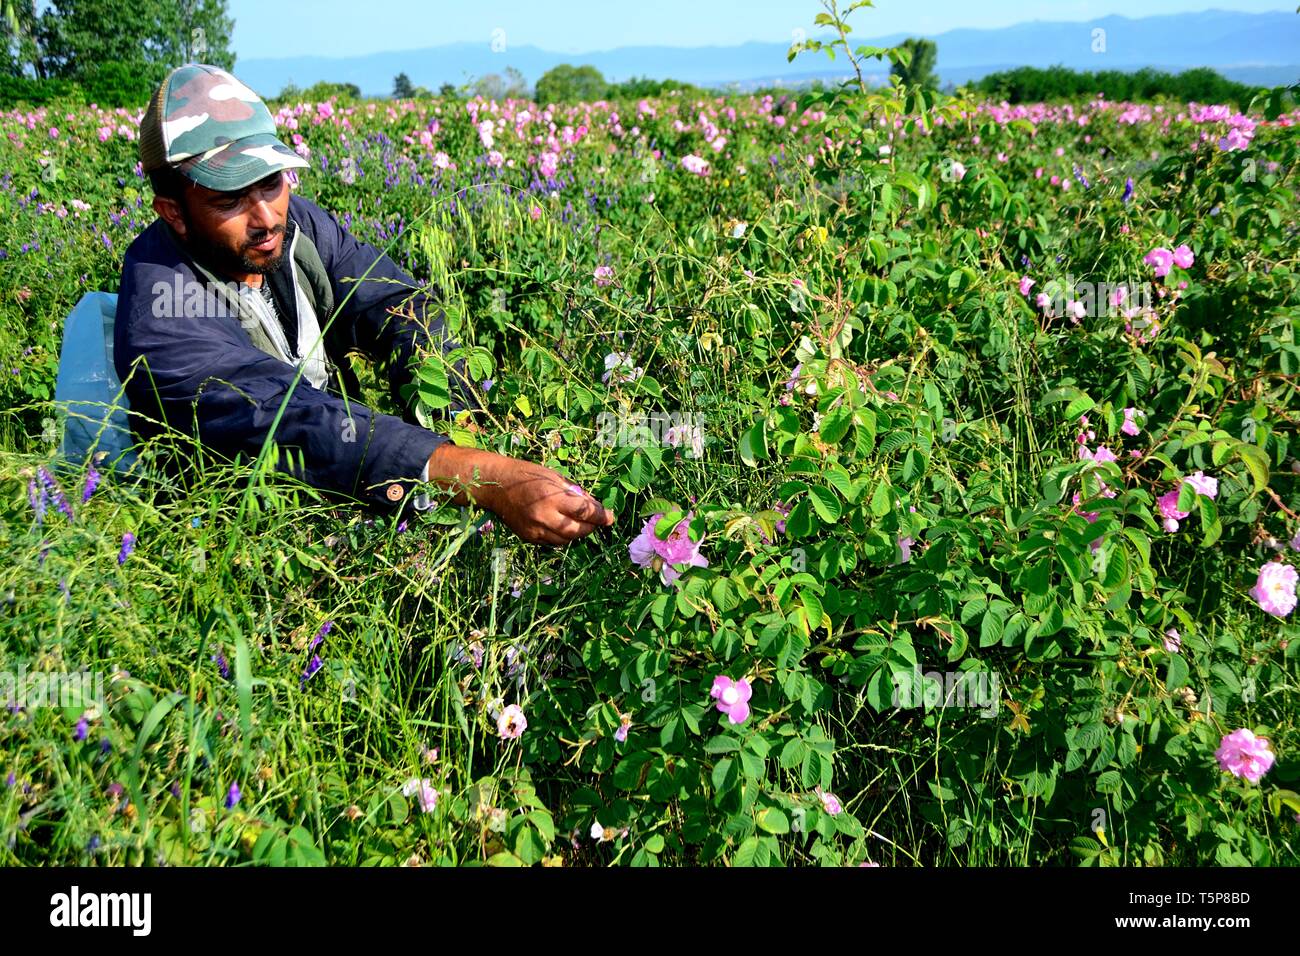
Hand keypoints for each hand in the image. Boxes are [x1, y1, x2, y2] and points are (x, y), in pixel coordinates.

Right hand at [426, 443, 614, 545]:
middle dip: (591, 527)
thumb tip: (594, 506)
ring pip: (567, 540)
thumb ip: (574, 493)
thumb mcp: (554, 477)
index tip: (611, 517)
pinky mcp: (529, 538)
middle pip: (578, 531)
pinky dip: (562, 536)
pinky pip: (553, 542)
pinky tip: (562, 525)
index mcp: (552, 497)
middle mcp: (544, 517)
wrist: (495, 485)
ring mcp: (535, 530)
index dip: (601, 516)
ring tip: (580, 522)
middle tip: (597, 520)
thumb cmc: (527, 475)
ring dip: (578, 533)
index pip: (585, 512)